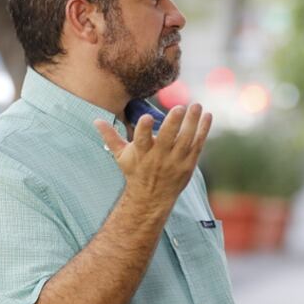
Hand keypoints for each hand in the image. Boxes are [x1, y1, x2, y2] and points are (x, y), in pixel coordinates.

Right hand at [94, 104, 211, 204]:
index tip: (147, 117)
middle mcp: (159, 157)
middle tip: (179, 107)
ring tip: (197, 106)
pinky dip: (203, 130)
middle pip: (168, 139)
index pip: (142, 140)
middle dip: (173, 123)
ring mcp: (176, 161)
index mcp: (142, 154)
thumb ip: (111, 137)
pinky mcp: (189, 164)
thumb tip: (96, 120)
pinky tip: (207, 116)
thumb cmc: (135, 172)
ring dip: (192, 122)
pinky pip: (197, 145)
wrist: (152, 197)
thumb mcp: (121, 156)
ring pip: (186, 140)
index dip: (144, 129)